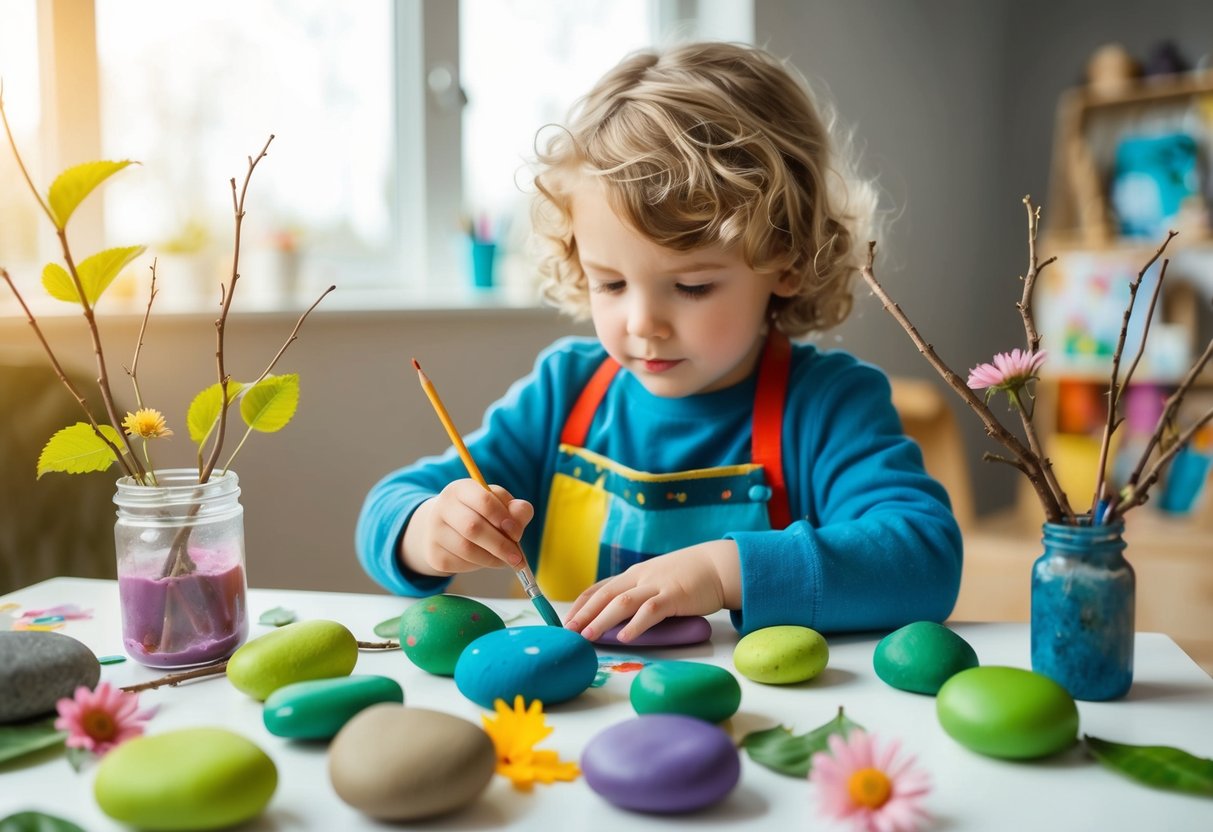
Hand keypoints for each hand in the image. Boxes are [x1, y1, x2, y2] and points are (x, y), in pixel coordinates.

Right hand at [401, 479, 533, 576]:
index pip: (483, 500)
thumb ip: (515, 509)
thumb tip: (522, 515)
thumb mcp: (499, 505)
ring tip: (506, 560)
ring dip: (492, 558)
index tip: (517, 533)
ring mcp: (435, 531)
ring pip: (467, 549)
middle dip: (500, 544)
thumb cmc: (480, 514)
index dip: (503, 517)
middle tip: (518, 557)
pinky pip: (461, 564)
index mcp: (460, 489)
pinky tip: (487, 560)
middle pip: (473, 527)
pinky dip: (480, 565)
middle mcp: (443, 507)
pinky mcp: (434, 554)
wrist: (445, 530)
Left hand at [565, 540, 740, 641]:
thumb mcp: (657, 579)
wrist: (719, 565)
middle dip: (584, 613)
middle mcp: (640, 577)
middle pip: (605, 595)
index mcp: (634, 574)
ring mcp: (656, 585)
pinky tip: (624, 637)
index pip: (599, 588)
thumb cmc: (689, 576)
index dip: (581, 604)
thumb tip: (619, 616)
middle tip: (567, 631)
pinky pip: (651, 611)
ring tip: (587, 636)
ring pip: (622, 603)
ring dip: (601, 620)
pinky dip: (635, 625)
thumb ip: (640, 592)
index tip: (566, 619)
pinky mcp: (674, 596)